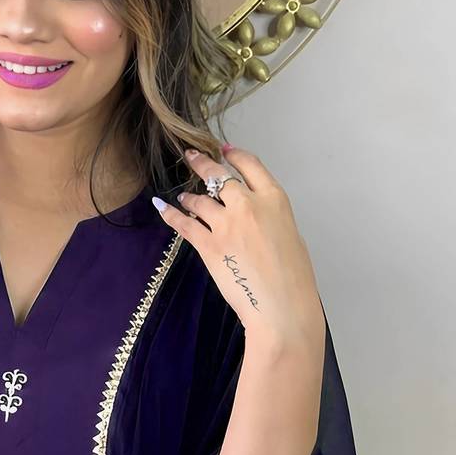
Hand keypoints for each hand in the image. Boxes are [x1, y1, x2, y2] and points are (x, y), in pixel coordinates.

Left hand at [154, 145, 324, 348]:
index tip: (223, 149)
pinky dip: (170, 213)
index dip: (234, 155)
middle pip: (218, 176)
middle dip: (201, 164)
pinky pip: (183, 224)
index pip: (250, 166)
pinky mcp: (208, 245)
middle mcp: (248, 205)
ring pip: (199, 200)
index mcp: (274, 199)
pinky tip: (161, 206)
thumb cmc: (294, 276)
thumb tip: (255, 215)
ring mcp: (226, 224)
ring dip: (189, 197)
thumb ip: (270, 216)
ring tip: (183, 197)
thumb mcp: (290, 234)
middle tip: (191, 157)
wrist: (281, 305)